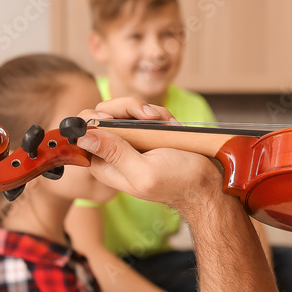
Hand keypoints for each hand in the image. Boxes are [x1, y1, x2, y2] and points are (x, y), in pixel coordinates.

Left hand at [76, 99, 221, 213]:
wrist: (208, 181)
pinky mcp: (147, 133)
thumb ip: (115, 154)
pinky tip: (170, 126)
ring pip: (124, 109)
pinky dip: (159, 114)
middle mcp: (114, 151)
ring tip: (164, 124)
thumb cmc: (180, 182)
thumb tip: (83, 137)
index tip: (115, 119)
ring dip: (146, 111)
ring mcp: (131, 140)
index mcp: (105, 165)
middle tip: (147, 117)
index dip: (94, 119)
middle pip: (102, 114)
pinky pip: (145, 112)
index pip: (83, 134)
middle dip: (125, 108)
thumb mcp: (145, 171)